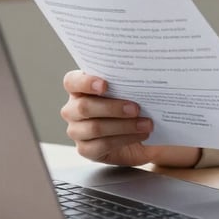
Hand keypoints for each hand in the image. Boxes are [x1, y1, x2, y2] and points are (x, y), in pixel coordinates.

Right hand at [60, 70, 200, 168]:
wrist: (142, 130)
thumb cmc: (133, 102)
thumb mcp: (130, 88)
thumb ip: (127, 79)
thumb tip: (144, 69)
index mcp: (79, 88)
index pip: (72, 82)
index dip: (85, 82)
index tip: (105, 85)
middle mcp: (73, 109)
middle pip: (84, 107)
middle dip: (112, 107)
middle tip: (136, 108)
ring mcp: (77, 130)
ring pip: (94, 128)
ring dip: (124, 126)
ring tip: (146, 123)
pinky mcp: (86, 149)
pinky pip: (101, 145)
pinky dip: (124, 139)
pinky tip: (141, 135)